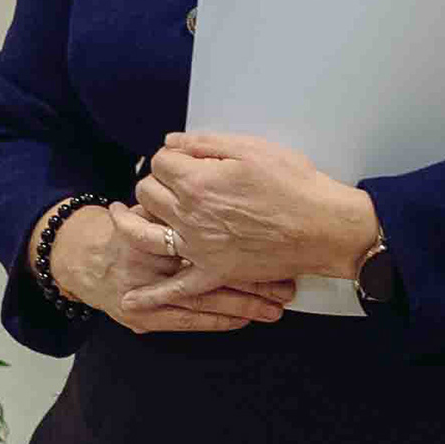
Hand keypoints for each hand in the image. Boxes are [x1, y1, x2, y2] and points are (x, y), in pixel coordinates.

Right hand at [72, 200, 291, 334]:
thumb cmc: (124, 226)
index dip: (250, 237)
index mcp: (161, 223)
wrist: (82, 260)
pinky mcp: (146, 317)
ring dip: (247, 302)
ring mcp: (149, 291)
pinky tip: (247, 320)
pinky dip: (221, 320)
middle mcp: (156, 259)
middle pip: (217, 267)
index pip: (214, 230)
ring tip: (279, 304)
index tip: (280, 240)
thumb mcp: (151, 205)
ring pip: (209, 298)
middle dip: (256, 277)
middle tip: (289, 281)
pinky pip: (191, 319)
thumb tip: (221, 183)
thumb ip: (180, 191)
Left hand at [132, 132, 378, 287]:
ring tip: (121, 216)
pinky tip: (131, 301)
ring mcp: (199, 247)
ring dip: (129, 223)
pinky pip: (177, 288)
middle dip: (155, 181)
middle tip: (171, 180)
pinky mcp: (214, 272)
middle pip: (148, 193)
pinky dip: (152, 296)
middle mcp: (190, 216)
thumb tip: (172, 142)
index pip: (160, 162)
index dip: (170, 156)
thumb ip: (205, 143)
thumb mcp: (251, 148)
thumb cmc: (294, 184)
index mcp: (197, 182)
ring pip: (145, 234)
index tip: (184, 158)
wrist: (323, 226)